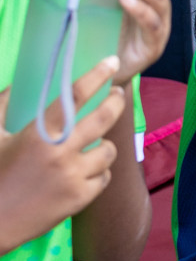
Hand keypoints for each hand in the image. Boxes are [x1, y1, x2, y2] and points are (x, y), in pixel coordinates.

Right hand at [0, 57, 123, 254]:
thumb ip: (2, 108)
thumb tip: (13, 85)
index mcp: (38, 133)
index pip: (74, 96)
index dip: (97, 75)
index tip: (112, 62)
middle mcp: (60, 151)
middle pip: (104, 118)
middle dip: (117, 102)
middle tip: (118, 94)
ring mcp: (74, 175)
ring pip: (108, 151)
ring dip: (104, 146)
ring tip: (94, 146)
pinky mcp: (81, 197)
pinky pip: (104, 177)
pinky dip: (98, 173)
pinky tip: (86, 173)